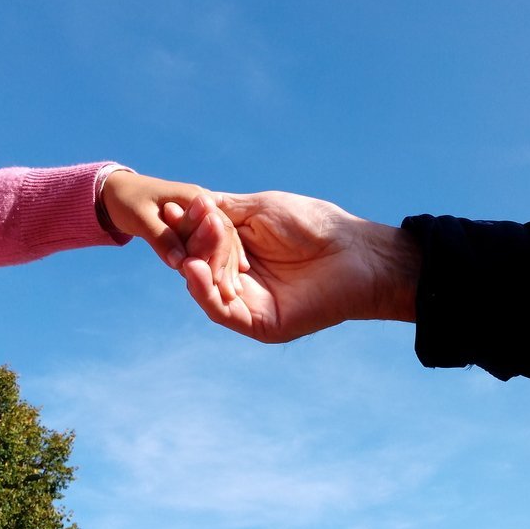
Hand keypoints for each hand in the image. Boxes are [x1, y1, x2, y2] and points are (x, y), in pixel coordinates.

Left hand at [101, 171, 246, 301]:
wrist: (118, 190)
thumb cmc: (127, 202)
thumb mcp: (141, 219)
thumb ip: (162, 239)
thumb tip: (181, 264)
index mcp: (195, 196)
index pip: (219, 226)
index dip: (219, 254)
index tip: (217, 281)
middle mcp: (205, 202)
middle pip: (226, 234)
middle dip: (229, 263)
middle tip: (232, 293)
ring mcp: (203, 212)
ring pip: (224, 239)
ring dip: (229, 264)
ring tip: (232, 292)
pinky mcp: (198, 222)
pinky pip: (214, 241)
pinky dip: (220, 259)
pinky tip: (227, 279)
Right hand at [166, 191, 419, 342]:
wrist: (356, 253)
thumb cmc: (315, 225)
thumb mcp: (261, 208)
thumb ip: (224, 211)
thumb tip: (185, 204)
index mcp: (241, 251)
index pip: (202, 242)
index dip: (188, 227)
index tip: (173, 207)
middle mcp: (241, 278)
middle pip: (200, 264)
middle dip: (194, 242)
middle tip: (195, 221)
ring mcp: (250, 303)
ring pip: (206, 289)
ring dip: (196, 264)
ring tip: (193, 244)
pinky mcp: (259, 324)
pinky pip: (222, 312)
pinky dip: (204, 292)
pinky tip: (195, 269)